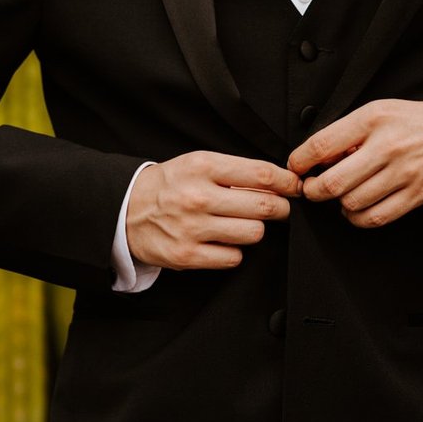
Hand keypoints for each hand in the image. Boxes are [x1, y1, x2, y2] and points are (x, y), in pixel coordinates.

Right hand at [126, 151, 301, 270]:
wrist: (126, 210)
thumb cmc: (170, 185)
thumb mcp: (199, 164)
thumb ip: (235, 171)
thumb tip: (279, 181)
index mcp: (204, 166)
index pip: (261, 174)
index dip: (287, 181)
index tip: (296, 186)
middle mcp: (199, 196)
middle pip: (264, 206)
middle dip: (281, 208)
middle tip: (280, 207)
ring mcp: (193, 228)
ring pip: (254, 233)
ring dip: (255, 229)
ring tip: (243, 223)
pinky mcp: (187, 255)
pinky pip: (234, 257)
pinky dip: (234, 250)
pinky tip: (223, 240)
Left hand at [288, 97, 422, 227]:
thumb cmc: (417, 121)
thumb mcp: (381, 112)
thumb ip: (349, 132)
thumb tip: (316, 158)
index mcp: (373, 119)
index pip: (323, 144)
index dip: (300, 161)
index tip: (295, 168)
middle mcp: (387, 146)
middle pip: (334, 181)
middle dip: (314, 191)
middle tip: (311, 189)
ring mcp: (403, 173)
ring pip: (352, 203)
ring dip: (338, 204)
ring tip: (339, 196)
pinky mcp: (416, 195)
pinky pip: (376, 217)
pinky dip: (358, 218)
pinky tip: (356, 209)